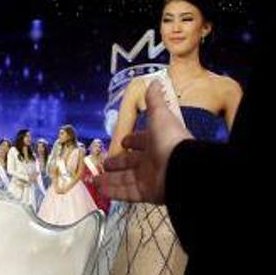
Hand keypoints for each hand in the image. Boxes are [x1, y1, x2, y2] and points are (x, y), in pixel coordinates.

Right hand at [97, 79, 192, 204]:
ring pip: (125, 179)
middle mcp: (152, 161)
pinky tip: (100, 190)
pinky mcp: (145, 193)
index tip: (123, 142)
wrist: (181, 167)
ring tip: (93, 180)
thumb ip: (154, 102)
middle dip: (117, 163)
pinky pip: (126, 193)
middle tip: (104, 163)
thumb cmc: (169, 139)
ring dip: (110, 179)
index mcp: (156, 142)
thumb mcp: (160, 116)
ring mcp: (149, 178)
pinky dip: (113, 191)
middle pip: (131, 163)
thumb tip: (155, 81)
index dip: (132, 141)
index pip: (141, 141)